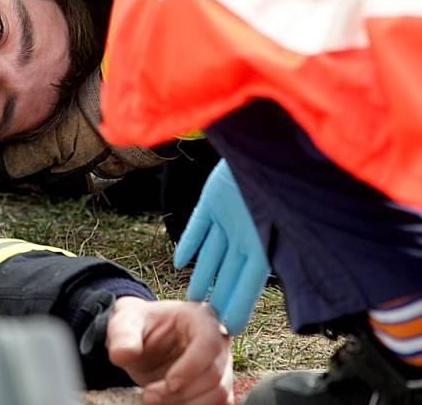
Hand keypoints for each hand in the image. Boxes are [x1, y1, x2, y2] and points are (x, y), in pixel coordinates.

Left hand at [106, 297, 231, 404]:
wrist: (139, 341)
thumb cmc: (137, 325)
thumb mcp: (125, 323)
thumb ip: (123, 335)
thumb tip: (122, 354)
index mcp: (200, 318)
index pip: (209, 343)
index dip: (192, 366)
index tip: (169, 383)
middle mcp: (217, 341)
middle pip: (214, 375)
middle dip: (181, 392)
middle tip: (149, 396)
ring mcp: (220, 366)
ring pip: (218, 395)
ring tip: (154, 401)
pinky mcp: (217, 388)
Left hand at [173, 159, 269, 334]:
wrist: (264, 146)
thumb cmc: (280, 186)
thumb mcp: (286, 227)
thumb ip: (273, 258)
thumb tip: (295, 296)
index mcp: (264, 243)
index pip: (249, 283)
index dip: (241, 305)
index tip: (233, 329)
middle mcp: (245, 233)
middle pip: (229, 272)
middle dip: (220, 296)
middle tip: (209, 322)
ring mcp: (228, 217)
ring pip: (212, 253)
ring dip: (202, 274)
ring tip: (192, 296)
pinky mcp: (212, 199)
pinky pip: (198, 225)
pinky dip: (189, 242)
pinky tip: (179, 261)